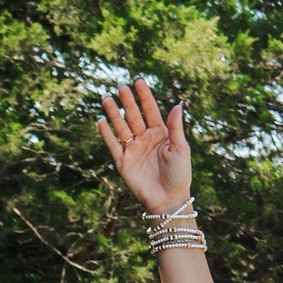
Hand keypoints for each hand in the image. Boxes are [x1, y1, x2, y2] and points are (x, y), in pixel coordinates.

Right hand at [98, 79, 191, 214]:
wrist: (168, 200)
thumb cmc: (179, 175)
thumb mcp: (181, 149)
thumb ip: (176, 127)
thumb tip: (177, 104)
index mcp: (160, 134)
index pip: (150, 110)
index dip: (144, 96)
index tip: (138, 81)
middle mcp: (145, 139)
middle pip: (134, 116)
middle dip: (128, 102)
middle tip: (121, 88)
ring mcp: (133, 150)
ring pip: (121, 127)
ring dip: (114, 114)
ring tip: (106, 99)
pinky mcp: (123, 162)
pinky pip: (113, 145)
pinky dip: (106, 134)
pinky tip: (101, 121)